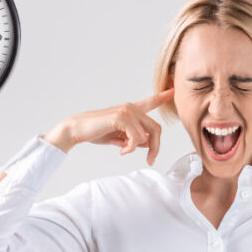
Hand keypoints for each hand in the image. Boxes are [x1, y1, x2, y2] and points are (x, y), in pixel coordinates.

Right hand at [45, 90, 173, 165]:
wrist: (78, 130)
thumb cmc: (98, 132)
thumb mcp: (120, 137)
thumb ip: (134, 138)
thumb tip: (148, 143)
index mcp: (131, 110)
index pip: (151, 102)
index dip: (162, 97)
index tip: (173, 91)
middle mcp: (131, 108)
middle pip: (156, 128)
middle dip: (156, 147)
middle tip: (150, 160)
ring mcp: (127, 111)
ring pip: (148, 134)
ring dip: (139, 148)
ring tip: (124, 151)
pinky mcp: (121, 117)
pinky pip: (137, 137)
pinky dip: (130, 148)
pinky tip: (121, 150)